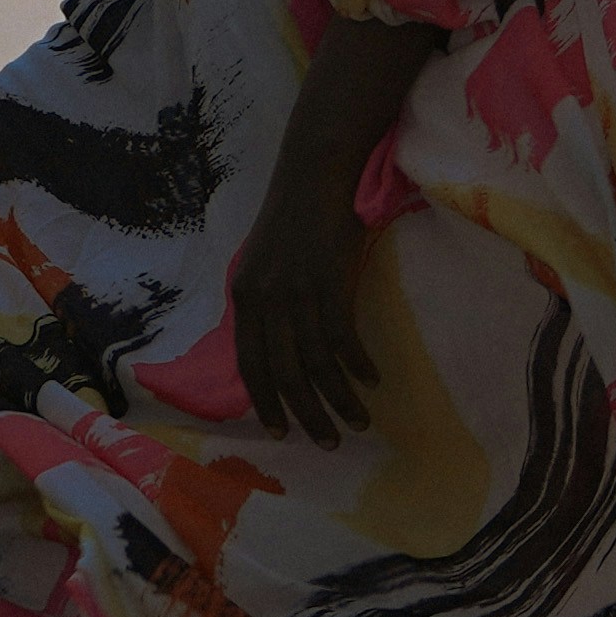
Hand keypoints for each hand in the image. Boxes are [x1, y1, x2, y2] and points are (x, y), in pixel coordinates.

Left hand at [227, 157, 374, 446]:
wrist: (315, 173)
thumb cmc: (294, 217)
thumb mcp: (264, 262)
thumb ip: (265, 303)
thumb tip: (276, 349)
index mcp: (243, 296)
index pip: (248, 363)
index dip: (264, 401)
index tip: (279, 432)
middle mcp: (264, 298)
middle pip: (283, 373)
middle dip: (306, 415)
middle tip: (328, 443)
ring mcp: (296, 291)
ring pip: (316, 364)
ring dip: (339, 400)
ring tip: (358, 422)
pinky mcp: (329, 281)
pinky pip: (343, 339)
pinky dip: (357, 366)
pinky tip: (372, 381)